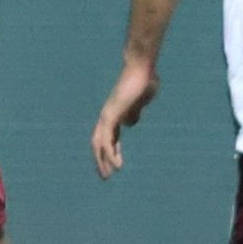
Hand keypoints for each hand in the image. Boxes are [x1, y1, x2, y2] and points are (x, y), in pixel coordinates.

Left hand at [91, 61, 159, 179]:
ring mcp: (107, 115)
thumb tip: (129, 123)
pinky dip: (110, 153)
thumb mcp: (140, 101)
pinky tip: (117, 165)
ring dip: (102, 161)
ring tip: (108, 176)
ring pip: (99, 143)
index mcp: (115, 113)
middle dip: (101, 159)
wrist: (141, 68)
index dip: (111, 150)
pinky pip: (108, 139)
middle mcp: (107, 115)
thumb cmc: (143, 80)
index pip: (109, 136)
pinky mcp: (111, 115)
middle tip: (106, 176)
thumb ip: (134, 111)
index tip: (116, 164)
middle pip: (99, 142)